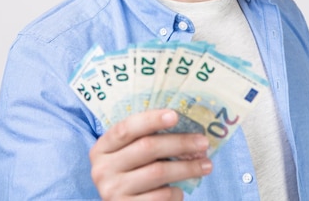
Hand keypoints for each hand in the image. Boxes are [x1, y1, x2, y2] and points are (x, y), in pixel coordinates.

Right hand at [89, 109, 212, 199]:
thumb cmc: (133, 174)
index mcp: (102, 148)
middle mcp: (102, 169)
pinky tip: (180, 189)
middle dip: (180, 143)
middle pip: (147, 148)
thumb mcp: (131, 155)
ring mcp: (112, 191)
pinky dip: (176, 192)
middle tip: (203, 142)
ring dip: (187, 167)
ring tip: (206, 165)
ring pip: (158, 172)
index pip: (126, 128)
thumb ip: (147, 140)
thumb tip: (188, 127)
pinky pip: (161, 196)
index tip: (175, 115)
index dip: (151, 120)